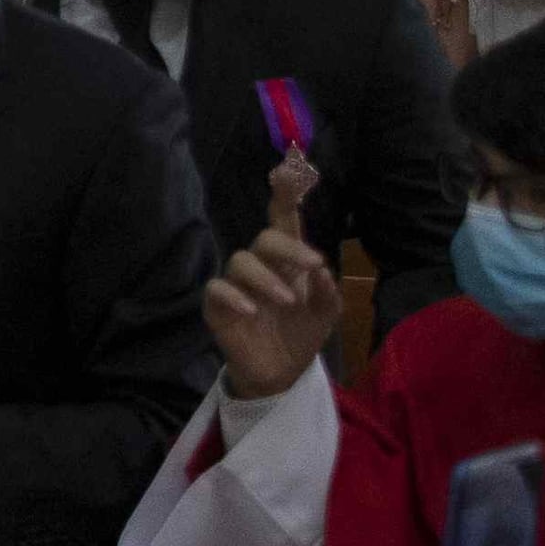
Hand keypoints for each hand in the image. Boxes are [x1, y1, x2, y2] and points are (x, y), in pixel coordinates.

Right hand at [201, 181, 342, 397]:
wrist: (282, 373)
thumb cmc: (302, 334)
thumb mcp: (326, 313)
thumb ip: (326, 290)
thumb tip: (318, 268)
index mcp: (287, 262)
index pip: (283, 223)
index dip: (284, 197)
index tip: (288, 172)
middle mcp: (261, 266)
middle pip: (264, 238)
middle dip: (288, 247)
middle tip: (312, 264)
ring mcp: (237, 285)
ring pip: (240, 260)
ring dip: (266, 278)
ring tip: (287, 301)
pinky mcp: (217, 306)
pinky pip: (217, 289)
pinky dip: (234, 296)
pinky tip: (251, 310)